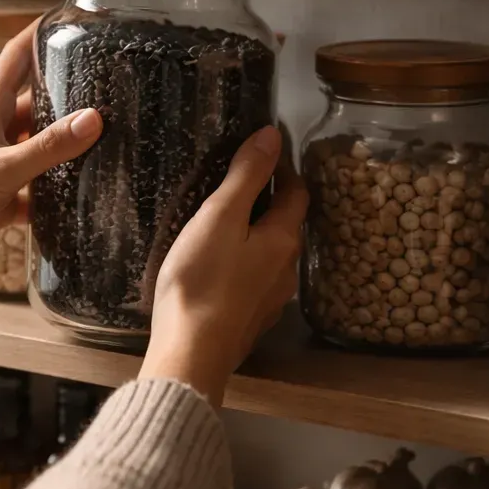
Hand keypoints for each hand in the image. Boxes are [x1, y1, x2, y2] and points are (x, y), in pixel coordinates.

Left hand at [0, 24, 102, 309]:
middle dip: (70, 96)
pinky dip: (56, 193)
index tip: (71, 17)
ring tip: (115, 140)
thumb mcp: (2, 167)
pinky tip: (85, 197)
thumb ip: (49, 146)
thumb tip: (95, 118)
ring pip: (40, 148)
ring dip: (67, 148)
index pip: (17, 56)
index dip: (40, 33)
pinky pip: (36, 190)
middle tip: (115, 87)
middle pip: (37, 103)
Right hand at [139, 125, 307, 406]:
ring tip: (227, 220)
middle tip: (241, 181)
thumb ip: (246, 175)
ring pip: (272, 254)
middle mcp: (287, 269)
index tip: (264, 152)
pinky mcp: (251, 319)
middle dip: (271, 201)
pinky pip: (255, 279)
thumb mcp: (220, 217)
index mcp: (283, 239)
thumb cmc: (202, 280)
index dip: (285, 169)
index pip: (296, 193)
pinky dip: (245, 261)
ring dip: (258, 233)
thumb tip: (273, 135)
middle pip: (286, 224)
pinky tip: (221, 264)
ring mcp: (271, 299)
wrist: (192, 353)